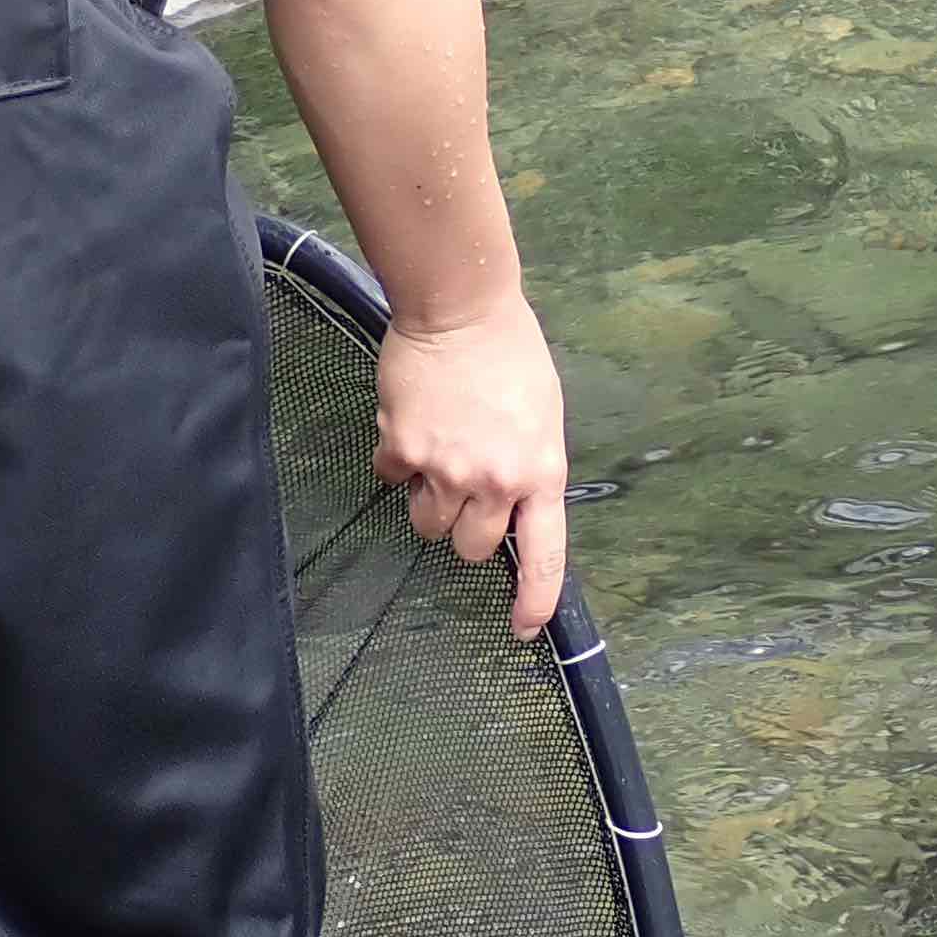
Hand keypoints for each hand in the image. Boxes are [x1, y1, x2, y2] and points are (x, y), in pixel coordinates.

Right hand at [374, 301, 572, 638]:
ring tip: (437, 451)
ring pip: (427, 522)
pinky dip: (397, 458)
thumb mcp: (543, 417)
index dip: (534, 599)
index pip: (544, 554)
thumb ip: (529, 466)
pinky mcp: (403, 450)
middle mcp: (496, 481)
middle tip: (463, 491)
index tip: (522, 628)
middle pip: (472, 548)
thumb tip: (508, 500)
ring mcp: (447, 469)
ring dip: (429, 498)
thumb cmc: (511, 354)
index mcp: (541, 473)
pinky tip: (411, 422)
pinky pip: (392, 478)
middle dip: (465, 529)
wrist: (460, 308)